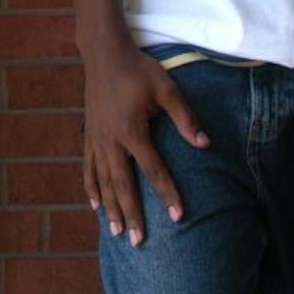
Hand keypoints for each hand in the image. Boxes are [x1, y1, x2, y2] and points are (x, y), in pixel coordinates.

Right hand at [82, 39, 209, 246]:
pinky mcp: (89, 133)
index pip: (154, 170)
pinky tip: (96, 205)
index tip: (179, 218)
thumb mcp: (166, 88)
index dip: (168, 195)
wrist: (103, 52)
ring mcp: (97, 138)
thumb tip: (206, 145)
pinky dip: (91, 187)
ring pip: (103, 180)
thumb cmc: (138, 69)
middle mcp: (111, 140)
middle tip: (139, 241)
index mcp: (132, 130)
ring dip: (111, 208)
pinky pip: (88, 167)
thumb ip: (185, 118)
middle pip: (123, 185)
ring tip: (117, 233)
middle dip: (132, 214)